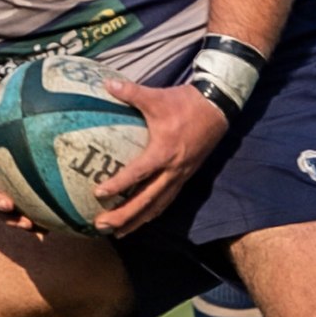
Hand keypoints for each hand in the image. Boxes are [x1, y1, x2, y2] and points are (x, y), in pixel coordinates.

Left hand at [91, 80, 227, 237]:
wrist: (216, 108)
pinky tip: (141, 219)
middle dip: (125, 216)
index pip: (138, 174)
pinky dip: (153, 213)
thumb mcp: (156, 96)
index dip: (118, 185)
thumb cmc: (184, 103)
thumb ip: (130, 93)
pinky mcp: (185, 177)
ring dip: (138, 221)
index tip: (98, 194)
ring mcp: (181, 176)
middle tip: (102, 225)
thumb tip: (106, 84)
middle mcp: (173, 170)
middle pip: (147, 201)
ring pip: (158, 206)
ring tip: (118, 233)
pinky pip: (167, 200)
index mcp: (164, 152)